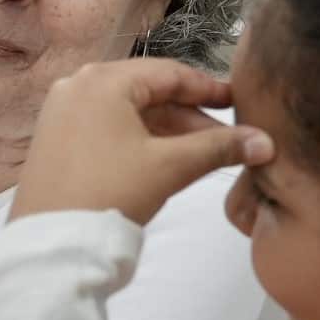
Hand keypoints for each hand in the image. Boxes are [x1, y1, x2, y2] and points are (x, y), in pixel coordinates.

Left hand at [13, 58, 273, 225]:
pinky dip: (139, 140)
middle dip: (190, 116)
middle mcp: (77, 86)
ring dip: (167, 131)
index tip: (240, 102)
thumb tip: (266, 142)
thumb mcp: (170, 167)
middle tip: (228, 138)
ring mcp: (61, 112)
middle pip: (148, 92)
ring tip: (204, 155)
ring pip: (128, 113)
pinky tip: (166, 161)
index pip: (169, 73)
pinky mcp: (54, 140)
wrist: (53, 246)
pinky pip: (107, 128)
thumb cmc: (111, 194)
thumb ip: (219, 148)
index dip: (209, 89)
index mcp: (102, 80)